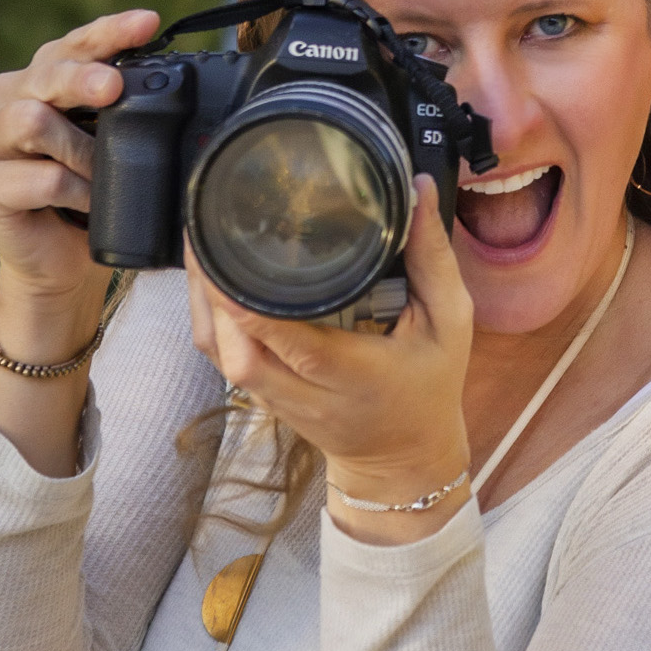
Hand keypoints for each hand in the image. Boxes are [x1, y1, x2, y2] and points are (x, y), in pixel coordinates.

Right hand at [0, 9, 160, 316]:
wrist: (63, 261)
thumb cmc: (94, 196)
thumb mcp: (116, 147)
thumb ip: (127, 115)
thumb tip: (177, 89)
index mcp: (43, 80)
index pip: (75, 43)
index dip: (110, 31)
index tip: (148, 22)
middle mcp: (8, 99)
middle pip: (45, 73)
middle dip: (84, 77)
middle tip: (114, 88)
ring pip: (31, 121)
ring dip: (80, 148)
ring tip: (103, 171)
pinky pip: (39, 178)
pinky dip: (75, 191)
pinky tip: (87, 202)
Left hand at [186, 176, 473, 541]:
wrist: (404, 460)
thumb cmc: (430, 386)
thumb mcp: (451, 322)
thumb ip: (433, 257)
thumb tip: (419, 189)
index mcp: (354, 374)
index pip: (290, 343)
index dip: (250, 303)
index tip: (229, 252)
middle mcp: (307, 393)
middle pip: (236, 352)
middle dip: (211, 293)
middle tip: (205, 230)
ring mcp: (278, 400)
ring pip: (220, 356)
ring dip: (202, 304)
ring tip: (199, 245)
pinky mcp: (264, 398)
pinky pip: (223, 359)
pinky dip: (209, 319)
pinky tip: (209, 279)